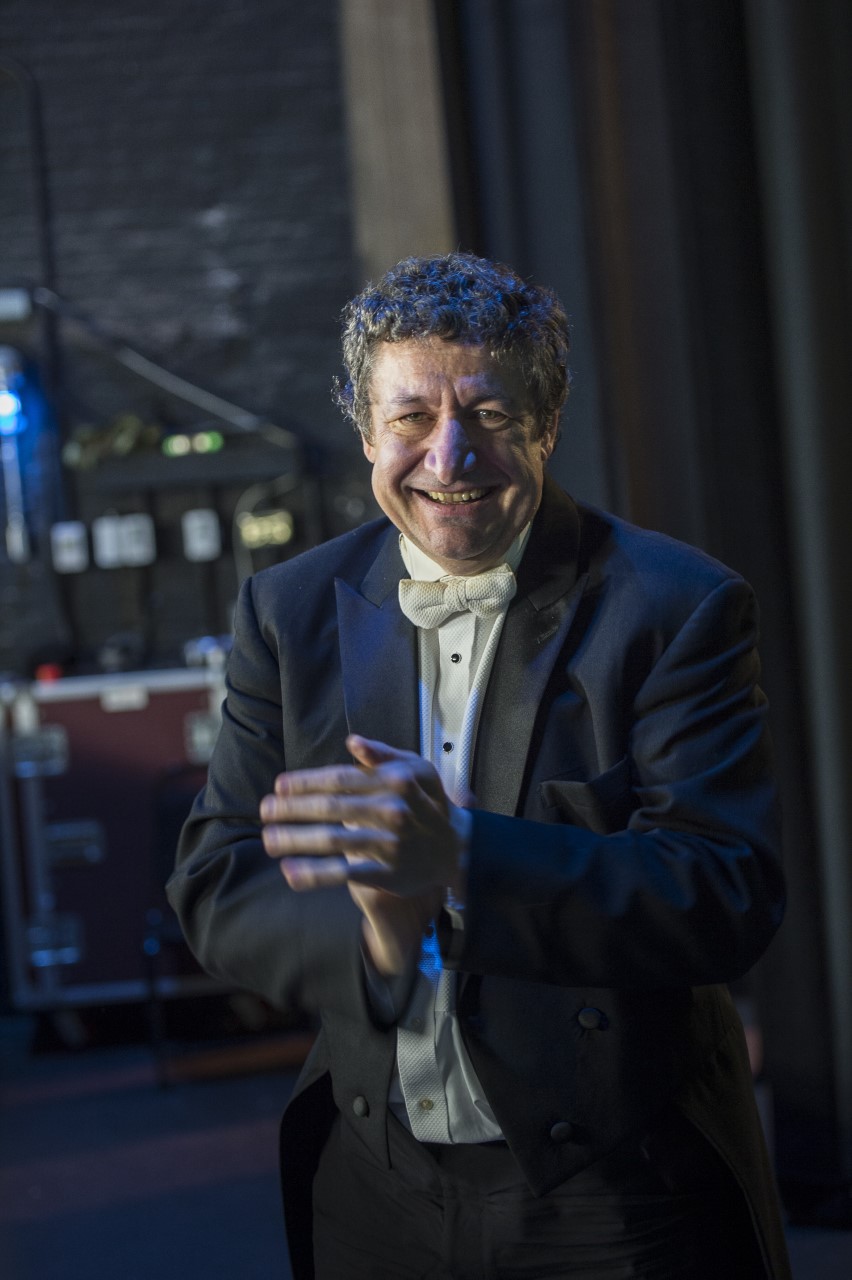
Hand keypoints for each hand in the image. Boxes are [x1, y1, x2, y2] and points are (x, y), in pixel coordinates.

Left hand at [260, 734, 465, 893]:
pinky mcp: (386, 873)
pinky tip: (291, 872)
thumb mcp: (417, 769)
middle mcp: (390, 810)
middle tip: (264, 810)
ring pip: (333, 840)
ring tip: (269, 839)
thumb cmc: (429, 803)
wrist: (456, 848)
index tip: (279, 786)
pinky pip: (346, 873)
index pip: (340, 780)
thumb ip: (383, 755)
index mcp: (393, 781)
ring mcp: (388, 843)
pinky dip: (316, 874)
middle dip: (292, 809)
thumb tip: (353, 742)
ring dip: (295, 839)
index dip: (306, 782)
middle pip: (330, 808)